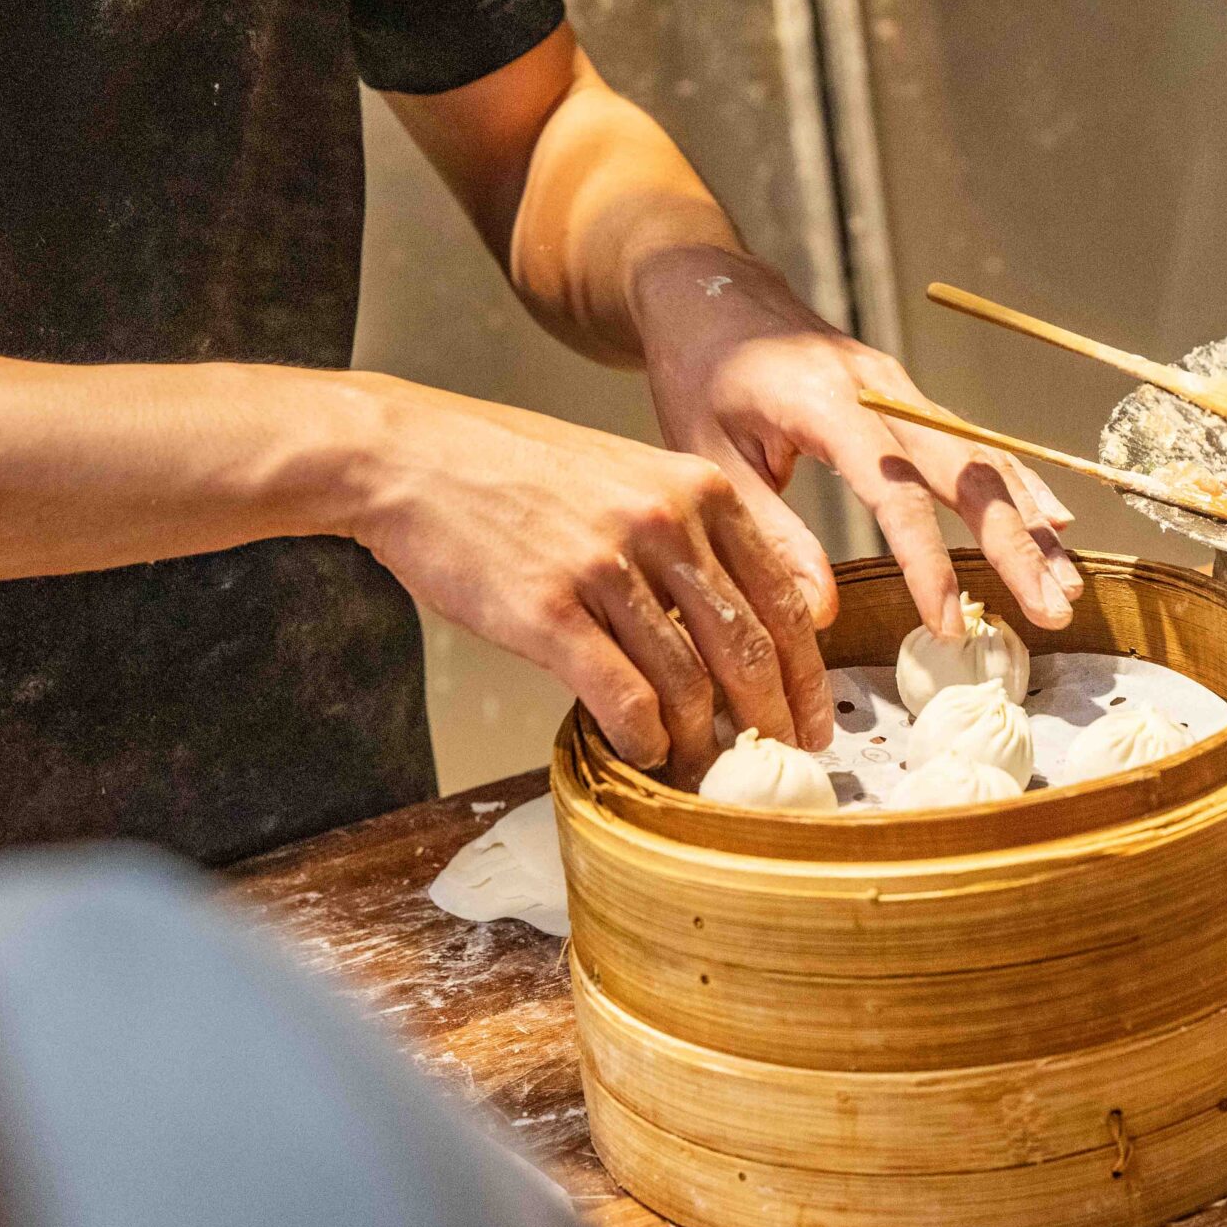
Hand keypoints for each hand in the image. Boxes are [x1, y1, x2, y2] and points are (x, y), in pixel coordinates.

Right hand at [346, 375, 833, 778]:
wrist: (412, 457)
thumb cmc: (518, 473)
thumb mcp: (631, 476)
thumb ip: (693, 538)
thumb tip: (743, 625)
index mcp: (699, 490)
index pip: (783, 599)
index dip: (806, 673)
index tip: (813, 716)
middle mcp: (666, 523)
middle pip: (749, 648)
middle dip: (772, 719)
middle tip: (778, 760)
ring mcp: (608, 566)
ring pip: (690, 682)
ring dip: (700, 742)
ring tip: (700, 769)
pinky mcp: (550, 610)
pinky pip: (624, 698)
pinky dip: (644, 740)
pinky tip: (644, 754)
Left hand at [631, 245, 1081, 637]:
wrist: (709, 289)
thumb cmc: (700, 372)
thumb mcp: (710, 457)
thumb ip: (770, 533)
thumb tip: (821, 614)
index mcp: (828, 403)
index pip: (895, 492)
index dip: (927, 562)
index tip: (948, 622)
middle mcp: (883, 390)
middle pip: (969, 472)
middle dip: (1016, 546)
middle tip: (1052, 611)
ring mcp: (905, 390)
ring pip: (986, 458)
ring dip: (1031, 525)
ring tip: (1066, 587)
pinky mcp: (911, 398)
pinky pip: (977, 445)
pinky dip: (1020, 486)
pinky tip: (1055, 524)